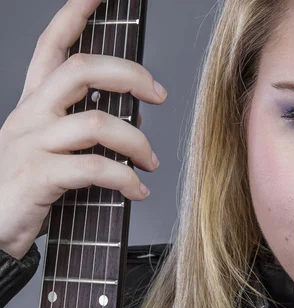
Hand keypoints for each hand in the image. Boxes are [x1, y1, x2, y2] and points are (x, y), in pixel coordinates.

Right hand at [0, 0, 166, 259]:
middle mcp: (31, 115)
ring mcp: (32, 144)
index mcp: (33, 105)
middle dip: (129, 74)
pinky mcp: (38, 176)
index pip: (51, 46)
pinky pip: (94, 169)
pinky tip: (137, 191)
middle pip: (82, 70)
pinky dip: (125, 180)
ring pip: (97, 122)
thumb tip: (128, 127)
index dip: (75, 15)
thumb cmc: (22, 190)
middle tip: (158, 94)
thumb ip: (78, 134)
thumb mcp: (46, 150)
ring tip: (150, 162)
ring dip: (137, 142)